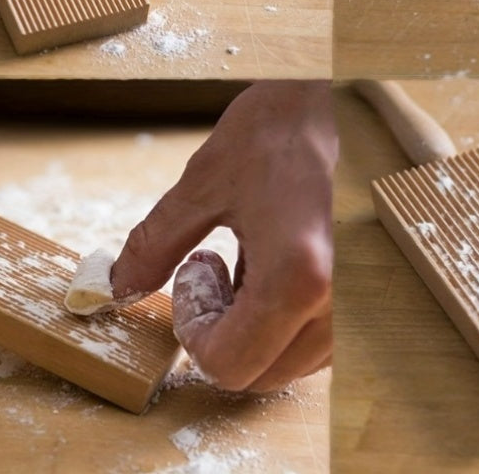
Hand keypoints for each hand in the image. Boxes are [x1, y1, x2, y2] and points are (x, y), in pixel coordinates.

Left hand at [111, 80, 336, 392]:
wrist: (330, 103)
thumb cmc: (275, 132)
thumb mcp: (203, 184)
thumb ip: (156, 244)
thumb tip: (120, 288)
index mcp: (299, 276)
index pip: (230, 364)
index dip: (192, 333)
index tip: (192, 277)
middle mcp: (338, 300)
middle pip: (261, 375)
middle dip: (222, 335)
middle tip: (212, 270)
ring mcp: (356, 299)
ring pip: (290, 363)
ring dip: (252, 332)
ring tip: (243, 266)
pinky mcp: (359, 290)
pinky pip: (313, 339)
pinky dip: (280, 322)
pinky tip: (267, 268)